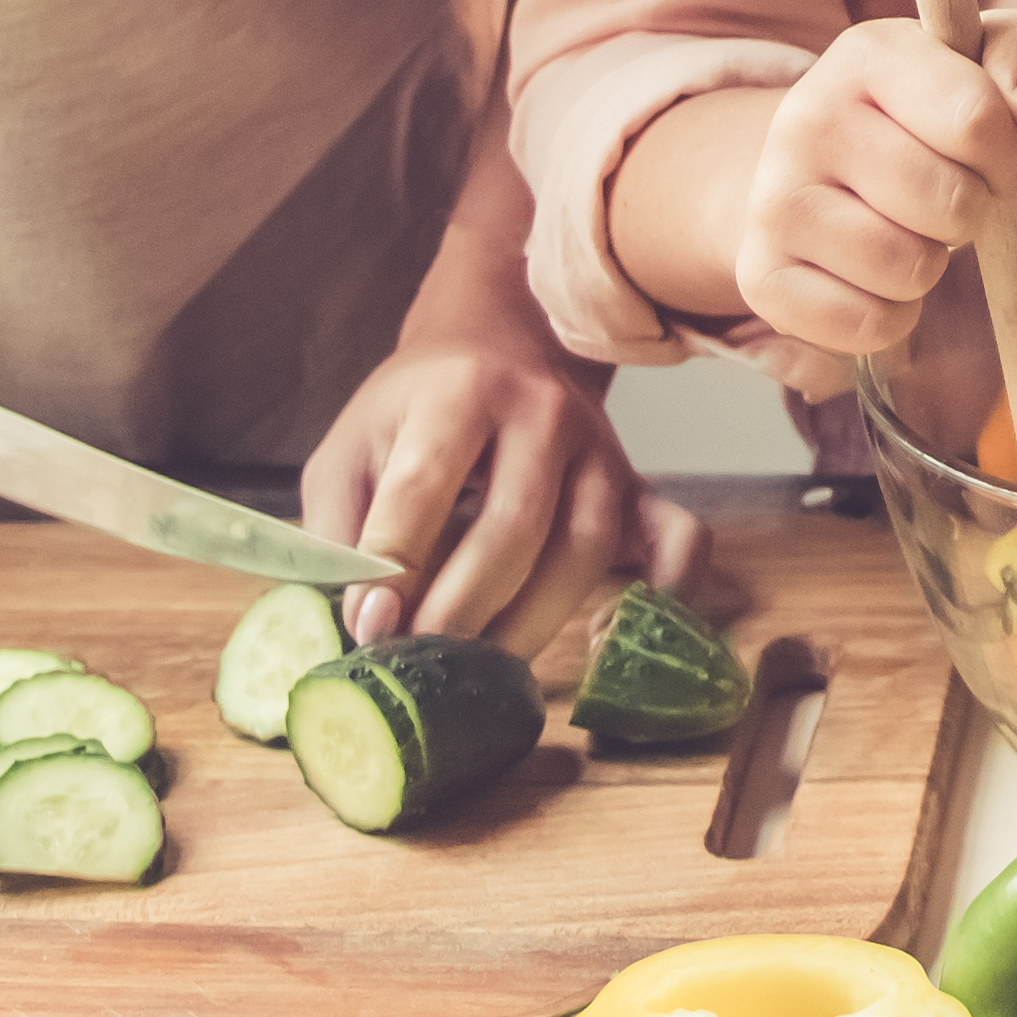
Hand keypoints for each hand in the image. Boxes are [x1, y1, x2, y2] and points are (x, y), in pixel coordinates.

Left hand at [302, 210, 704, 642]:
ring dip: (530, 624)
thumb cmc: (412, 414)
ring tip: (478, 671)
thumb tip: (360, 626)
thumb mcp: (350, 452)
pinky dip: (667, 587)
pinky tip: (613, 634)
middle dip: (462, 609)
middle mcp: (542, 412)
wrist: (498, 345)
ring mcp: (601, 449)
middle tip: (420, 663)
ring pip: (586, 549)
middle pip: (514, 527)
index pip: (426, 484)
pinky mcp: (637, 485)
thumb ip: (338, 533)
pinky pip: (679, 537)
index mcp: (458, 392)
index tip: (370, 627)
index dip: (395, 564)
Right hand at [722, 6, 1016, 361]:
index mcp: (869, 54)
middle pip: (951, 202)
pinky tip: (876, 275)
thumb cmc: (923, 112)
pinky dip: (892, 314)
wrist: (813, 167)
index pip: (977, 121)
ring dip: (931, 264)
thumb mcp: (983, 58)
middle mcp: (807, 119)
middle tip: (950, 197)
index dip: (1012, 156)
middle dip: (973, 211)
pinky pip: (869, 325)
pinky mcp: (760, 275)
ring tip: (908, 231)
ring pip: (910, 268)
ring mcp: (775, 199)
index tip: (1000, 157)